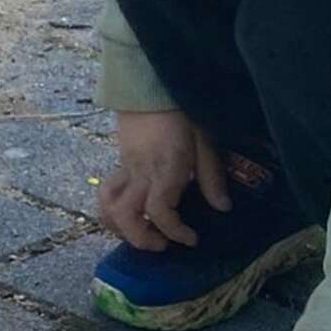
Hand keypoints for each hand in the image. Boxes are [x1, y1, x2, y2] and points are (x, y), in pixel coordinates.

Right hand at [100, 108, 228, 251]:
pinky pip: (108, 192)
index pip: (159, 210)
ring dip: (120, 228)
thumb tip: (223, 208)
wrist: (151, 86)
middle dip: (141, 239)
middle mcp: (140, 172)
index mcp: (165, 167)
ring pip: (107, 206)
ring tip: (143, 234)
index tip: (191, 239)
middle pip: (125, 215)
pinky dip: (115, 211)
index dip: (174, 231)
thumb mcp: (204, 142)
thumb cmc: (182, 112)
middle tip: (163, 245)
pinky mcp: (119, 163)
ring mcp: (125, 168)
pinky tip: (134, 215)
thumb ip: (211, 177)